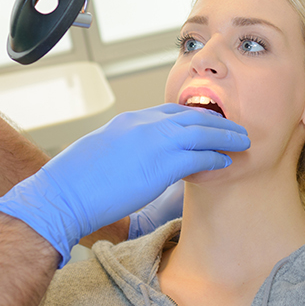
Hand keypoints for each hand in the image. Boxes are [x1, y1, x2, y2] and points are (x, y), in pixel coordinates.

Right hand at [0, 105, 248, 265]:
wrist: (62, 194)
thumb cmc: (75, 182)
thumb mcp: (102, 151)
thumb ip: (125, 147)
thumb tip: (136, 158)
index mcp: (129, 120)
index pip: (171, 111)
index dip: (195, 116)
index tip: (210, 121)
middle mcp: (144, 125)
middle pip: (192, 116)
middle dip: (218, 121)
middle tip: (236, 127)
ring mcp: (153, 143)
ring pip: (201, 132)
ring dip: (225, 136)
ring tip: (242, 141)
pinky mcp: (160, 166)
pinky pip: (198, 157)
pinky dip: (215, 158)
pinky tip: (225, 161)